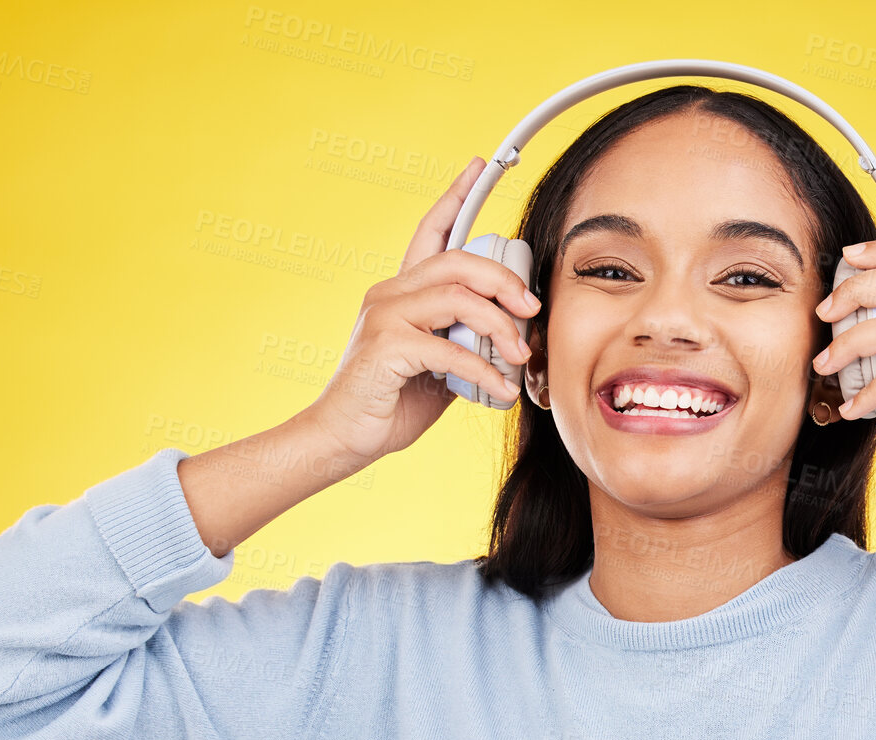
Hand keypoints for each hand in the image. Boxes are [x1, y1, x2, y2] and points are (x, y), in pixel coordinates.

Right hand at [309, 156, 540, 463]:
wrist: (344, 438)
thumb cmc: (391, 402)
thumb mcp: (441, 364)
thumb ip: (468, 340)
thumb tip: (514, 338)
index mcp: (403, 291)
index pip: (431, 231)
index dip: (456, 196)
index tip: (480, 166)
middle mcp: (390, 293)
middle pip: (457, 260)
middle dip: (503, 280)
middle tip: (531, 309)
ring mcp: (384, 316)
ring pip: (457, 298)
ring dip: (499, 327)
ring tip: (518, 357)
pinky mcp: (385, 347)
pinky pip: (449, 349)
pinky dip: (483, 371)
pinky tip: (500, 391)